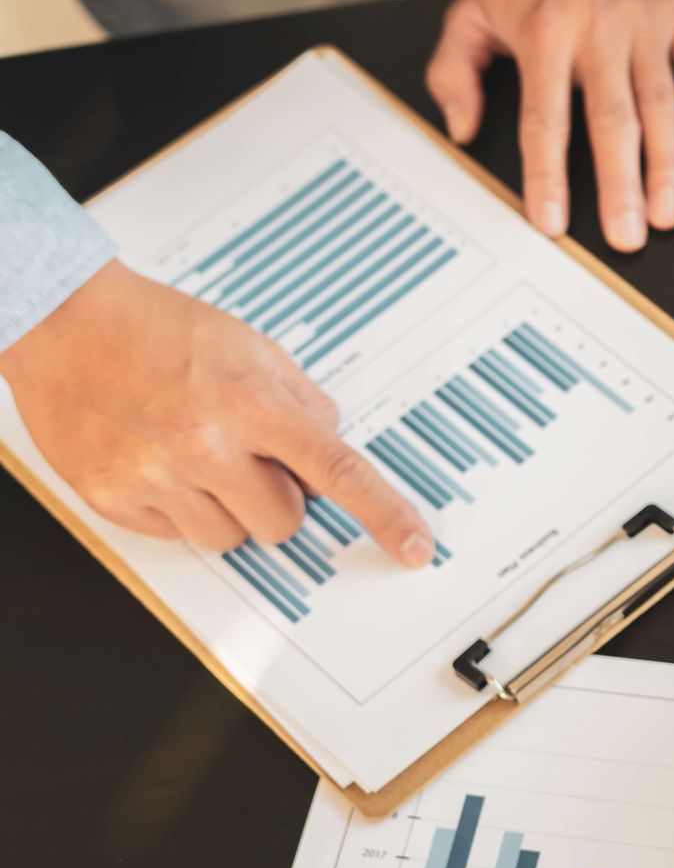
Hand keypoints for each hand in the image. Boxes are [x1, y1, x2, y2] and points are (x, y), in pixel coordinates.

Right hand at [0, 261, 432, 562]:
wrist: (63, 321)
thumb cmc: (160, 330)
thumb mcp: (252, 349)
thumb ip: (303, 403)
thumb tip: (330, 455)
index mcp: (251, 403)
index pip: (337, 470)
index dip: (384, 514)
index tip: (416, 546)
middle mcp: (203, 444)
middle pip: (284, 522)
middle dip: (278, 497)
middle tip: (248, 456)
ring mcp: (153, 476)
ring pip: (230, 539)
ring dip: (228, 509)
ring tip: (196, 455)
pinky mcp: (112, 498)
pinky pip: (176, 537)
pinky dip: (179, 509)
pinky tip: (160, 462)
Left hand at [427, 0, 673, 252]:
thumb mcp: (472, 9)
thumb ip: (454, 72)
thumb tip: (462, 129)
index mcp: (546, 33)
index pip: (547, 118)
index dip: (549, 175)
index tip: (554, 220)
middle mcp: (600, 31)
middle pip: (613, 121)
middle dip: (621, 184)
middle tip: (627, 235)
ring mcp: (647, 27)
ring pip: (663, 106)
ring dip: (668, 166)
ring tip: (667, 214)